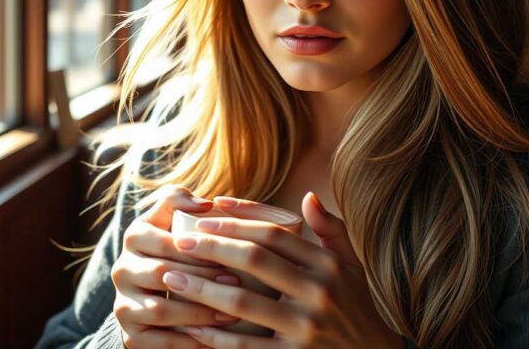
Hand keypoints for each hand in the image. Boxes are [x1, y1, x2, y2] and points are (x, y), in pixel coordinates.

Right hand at [111, 184, 242, 347]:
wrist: (154, 287)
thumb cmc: (176, 243)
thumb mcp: (173, 215)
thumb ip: (181, 199)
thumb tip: (206, 204)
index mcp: (134, 236)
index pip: (168, 243)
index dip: (200, 249)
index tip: (231, 253)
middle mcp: (122, 270)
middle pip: (164, 275)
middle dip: (204, 279)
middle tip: (237, 282)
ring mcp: (122, 305)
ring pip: (161, 311)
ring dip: (199, 313)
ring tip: (230, 311)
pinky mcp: (129, 336)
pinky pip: (158, 344)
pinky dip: (188, 343)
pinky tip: (214, 339)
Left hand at [163, 193, 405, 347]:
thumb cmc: (357, 304)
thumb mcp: (351, 264)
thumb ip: (330, 230)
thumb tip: (308, 196)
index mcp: (327, 263)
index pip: (275, 233)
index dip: (239, 219)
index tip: (209, 211)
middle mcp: (318, 292)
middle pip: (255, 260)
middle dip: (213, 246)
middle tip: (180, 240)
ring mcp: (306, 328)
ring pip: (244, 302)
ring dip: (203, 288)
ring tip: (172, 278)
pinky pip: (246, 347)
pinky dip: (215, 337)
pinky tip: (191, 325)